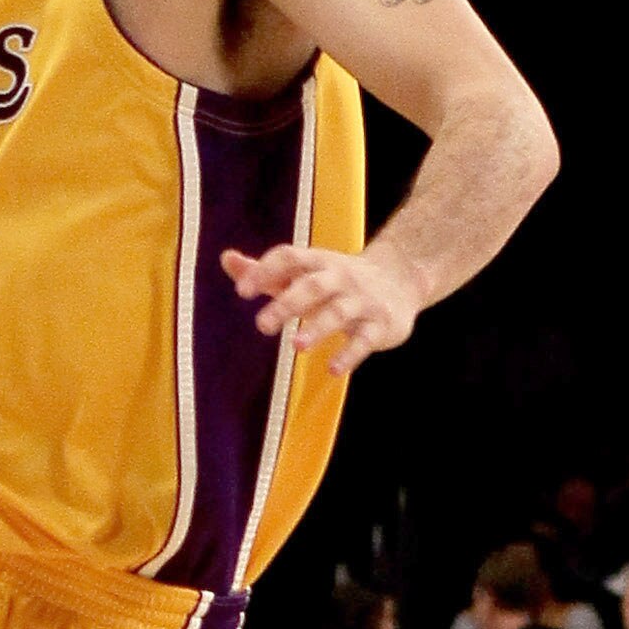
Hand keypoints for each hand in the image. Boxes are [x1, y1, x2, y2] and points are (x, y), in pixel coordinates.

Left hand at [219, 238, 422, 376]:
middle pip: (313, 286)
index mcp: (317, 263)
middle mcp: (340, 279)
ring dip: (318, 328)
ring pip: (339, 313)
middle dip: (288, 303)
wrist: (402, 279)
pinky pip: (366, 340)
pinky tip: (333, 370)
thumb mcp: (304, 271)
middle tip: (262, 326)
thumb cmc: (336, 280)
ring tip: (296, 346)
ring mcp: (362, 302)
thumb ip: (266, 270)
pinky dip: (350, 354)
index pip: (290, 258)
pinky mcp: (381, 325)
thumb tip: (226, 258)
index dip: (266, 270)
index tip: (242, 291)